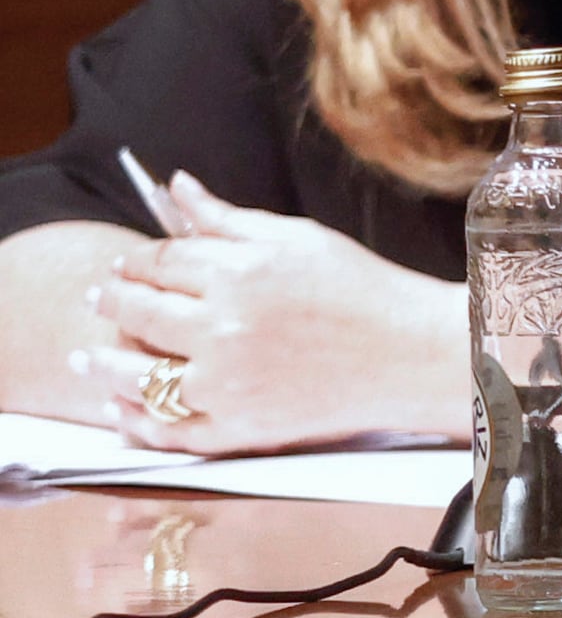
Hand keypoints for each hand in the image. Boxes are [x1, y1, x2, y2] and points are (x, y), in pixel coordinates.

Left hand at [75, 175, 459, 448]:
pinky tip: (118, 412)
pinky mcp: (240, 429)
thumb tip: (175, 187)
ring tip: (87, 358)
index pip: (160, 262)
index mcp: (241, 274)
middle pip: (139, 312)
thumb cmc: (365, 291)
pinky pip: (168, 431)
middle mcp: (225, 329)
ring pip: (136, 376)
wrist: (417, 356)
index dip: (135, 261)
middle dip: (111, 301)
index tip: (125, 264)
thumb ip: (228, 219)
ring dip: (102, 364)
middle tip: (99, 298)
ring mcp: (228, 384)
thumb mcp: (300, 239)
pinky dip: (135, 424)